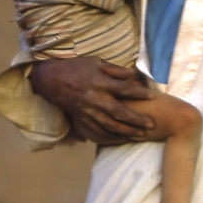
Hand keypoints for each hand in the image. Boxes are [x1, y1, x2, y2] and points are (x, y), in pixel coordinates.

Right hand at [30, 57, 154, 144]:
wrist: (50, 79)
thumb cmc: (74, 67)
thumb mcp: (95, 62)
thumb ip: (115, 69)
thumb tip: (133, 74)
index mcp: (99, 82)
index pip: (124, 89)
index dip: (139, 93)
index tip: (153, 96)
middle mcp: (95, 98)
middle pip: (119, 112)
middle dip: (136, 120)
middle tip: (152, 125)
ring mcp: (88, 111)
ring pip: (110, 126)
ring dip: (126, 132)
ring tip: (140, 136)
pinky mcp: (82, 119)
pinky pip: (97, 132)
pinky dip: (110, 138)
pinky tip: (122, 140)